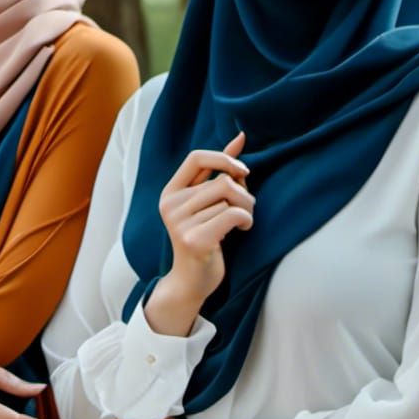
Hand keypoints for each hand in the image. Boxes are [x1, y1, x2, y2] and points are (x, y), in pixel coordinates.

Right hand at [146, 132, 252, 335]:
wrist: (192, 281)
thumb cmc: (206, 237)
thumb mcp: (208, 203)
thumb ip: (219, 172)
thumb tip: (240, 137)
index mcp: (170, 192)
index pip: (196, 157)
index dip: (225, 159)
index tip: (244, 172)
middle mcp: (170, 205)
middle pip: (221, 182)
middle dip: (245, 193)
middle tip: (248, 208)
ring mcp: (179, 223)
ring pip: (229, 198)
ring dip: (247, 209)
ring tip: (243, 222)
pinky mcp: (194, 240)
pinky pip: (233, 214)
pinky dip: (246, 220)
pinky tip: (242, 230)